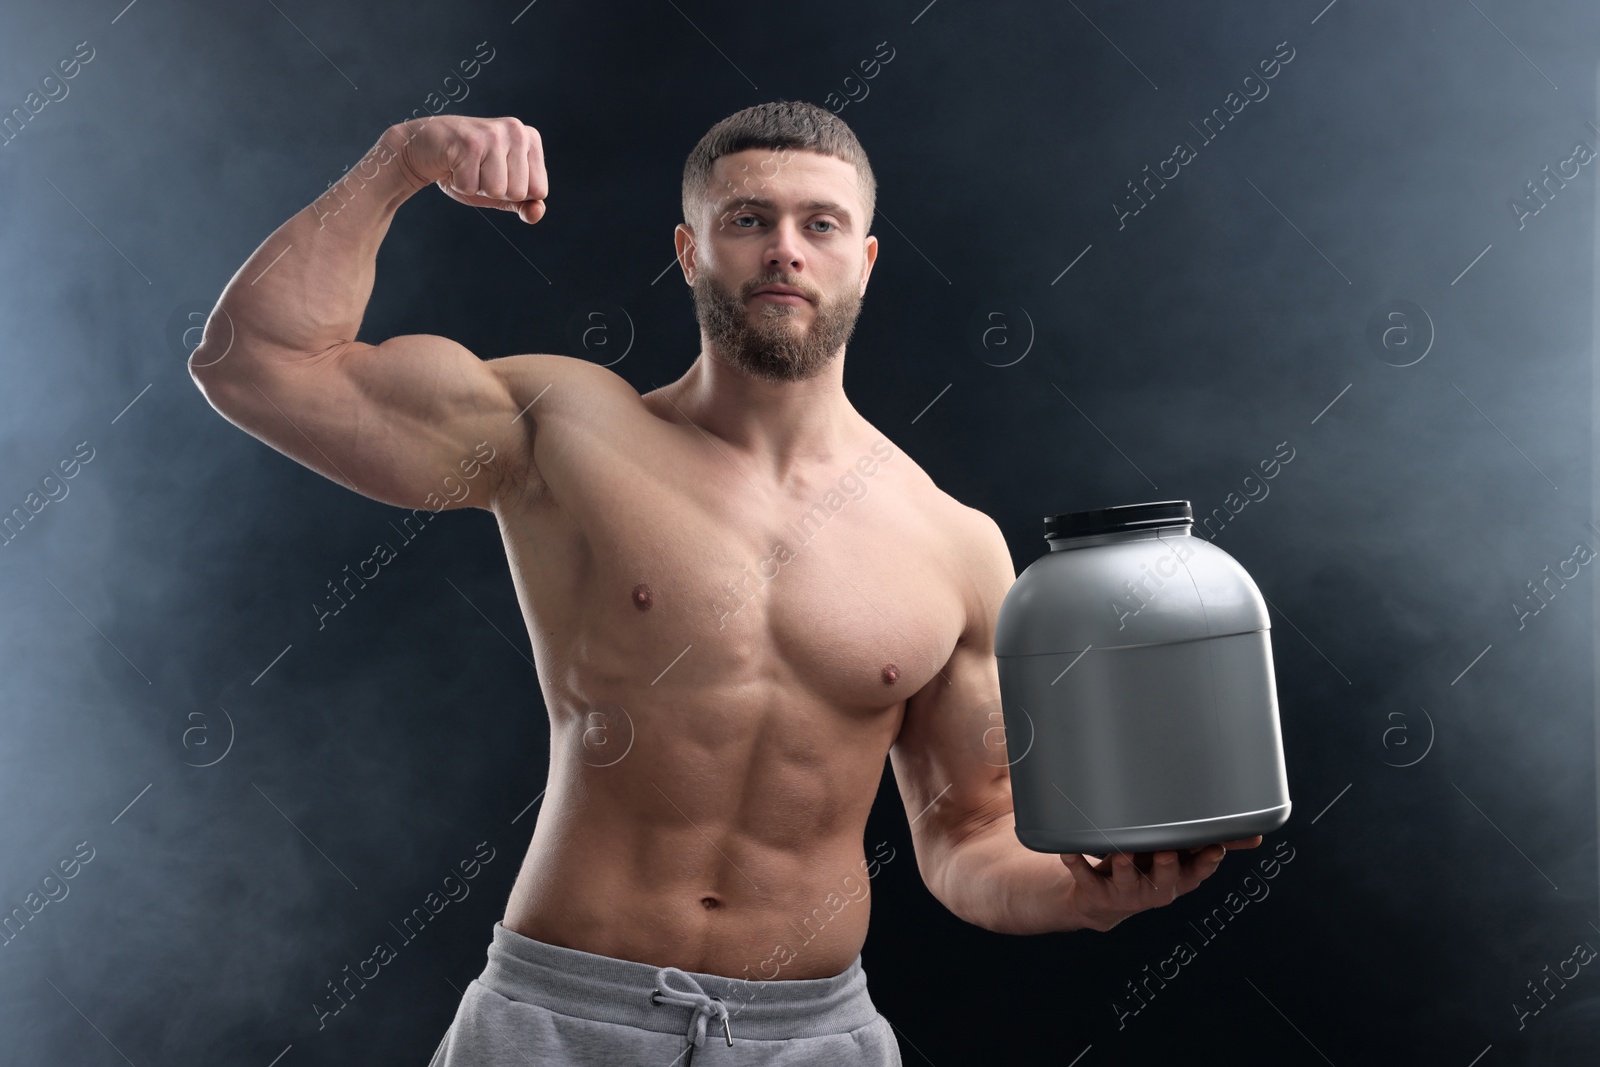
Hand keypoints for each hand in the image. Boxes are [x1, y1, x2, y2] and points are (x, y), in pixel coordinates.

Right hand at [389, 115, 547, 223]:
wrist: (424, 150)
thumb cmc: (467, 169)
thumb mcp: (502, 190)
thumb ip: (524, 204)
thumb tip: (537, 213)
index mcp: (531, 139)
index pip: (539, 191)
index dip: (513, 192)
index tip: (496, 173)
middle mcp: (517, 131)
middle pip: (519, 192)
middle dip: (495, 190)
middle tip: (479, 170)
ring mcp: (494, 134)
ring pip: (497, 190)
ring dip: (476, 187)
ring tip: (467, 166)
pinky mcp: (470, 142)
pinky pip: (472, 186)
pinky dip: (459, 183)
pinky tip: (454, 164)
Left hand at [1058, 834, 1262, 931]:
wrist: (1103, 902)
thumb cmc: (1146, 868)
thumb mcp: (1179, 858)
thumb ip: (1209, 843)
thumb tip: (1257, 834)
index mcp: (1177, 878)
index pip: (1197, 872)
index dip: (1205, 864)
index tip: (1213, 849)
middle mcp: (1155, 889)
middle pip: (1165, 879)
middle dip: (1166, 865)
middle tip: (1167, 849)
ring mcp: (1125, 892)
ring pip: (1126, 878)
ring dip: (1123, 864)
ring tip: (1120, 850)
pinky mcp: (1096, 892)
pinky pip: (1084, 876)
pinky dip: (1076, 862)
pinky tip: (1068, 849)